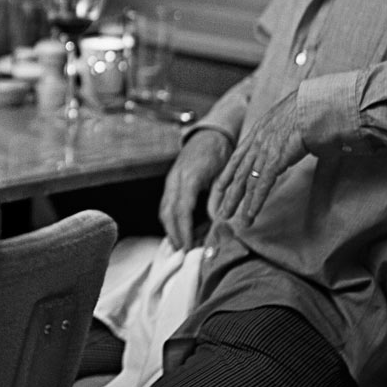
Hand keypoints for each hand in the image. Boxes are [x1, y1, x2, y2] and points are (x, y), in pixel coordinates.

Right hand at [158, 129, 229, 249]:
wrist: (209, 135)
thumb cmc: (219, 153)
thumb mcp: (222, 174)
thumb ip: (216, 197)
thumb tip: (215, 222)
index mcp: (188, 177)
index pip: (182, 209)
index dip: (184, 229)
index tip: (188, 246)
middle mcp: (175, 179)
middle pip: (168, 212)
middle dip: (174, 233)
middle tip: (183, 252)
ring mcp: (170, 181)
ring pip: (164, 209)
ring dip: (170, 229)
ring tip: (179, 245)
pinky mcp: (171, 183)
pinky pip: (166, 204)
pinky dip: (169, 220)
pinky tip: (177, 230)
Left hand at [208, 93, 306, 226]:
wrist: (311, 106)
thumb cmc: (306, 110)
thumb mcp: (287, 120)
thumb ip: (283, 133)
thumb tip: (292, 142)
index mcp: (258, 133)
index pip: (237, 158)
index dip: (227, 174)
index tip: (220, 188)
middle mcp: (256, 143)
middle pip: (237, 173)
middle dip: (228, 194)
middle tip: (221, 211)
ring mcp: (264, 151)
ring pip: (246, 182)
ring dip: (238, 203)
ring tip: (231, 218)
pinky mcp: (275, 160)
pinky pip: (261, 185)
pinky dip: (255, 202)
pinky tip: (250, 214)